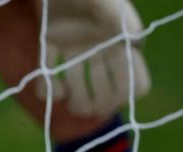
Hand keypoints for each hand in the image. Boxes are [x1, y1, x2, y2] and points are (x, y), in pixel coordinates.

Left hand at [33, 0, 150, 116]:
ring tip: (68, 103)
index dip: (125, 95)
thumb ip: (122, 22)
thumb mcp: (108, 6)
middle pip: (103, 89)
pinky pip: (48, 72)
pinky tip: (49, 91)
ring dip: (74, 100)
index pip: (133, 79)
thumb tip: (135, 43)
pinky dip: (47, 87)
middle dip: (95, 103)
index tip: (112, 105)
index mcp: (120, 42)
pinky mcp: (51, 42)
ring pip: (77, 85)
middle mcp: (99, 48)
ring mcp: (75, 47)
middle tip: (85, 109)